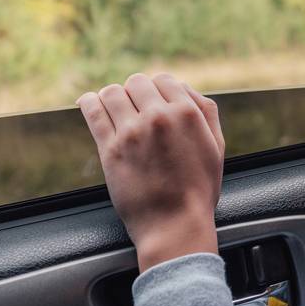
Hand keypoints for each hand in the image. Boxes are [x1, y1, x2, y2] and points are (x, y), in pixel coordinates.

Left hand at [76, 73, 224, 270]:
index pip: (164, 80)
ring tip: (113, 107)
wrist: (175, 225)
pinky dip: (88, 102)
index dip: (158, 89)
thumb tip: (184, 89)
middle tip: (134, 108)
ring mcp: (132, 132)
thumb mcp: (216, 147)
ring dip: (113, 97)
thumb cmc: (198, 191)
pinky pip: (93, 111)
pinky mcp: (110, 149)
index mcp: (187, 113)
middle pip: (137, 82)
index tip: (151, 101)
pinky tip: (88, 102)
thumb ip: (205, 113)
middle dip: (136, 93)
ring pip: (113, 92)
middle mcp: (159, 117)